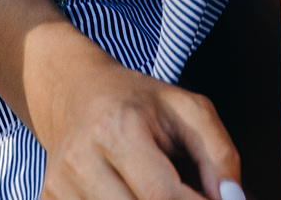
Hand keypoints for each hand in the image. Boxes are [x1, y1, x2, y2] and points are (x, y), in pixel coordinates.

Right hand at [32, 47, 241, 199]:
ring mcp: (60, 185)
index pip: (162, 196)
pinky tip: (134, 195)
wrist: (72, 91)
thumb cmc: (136, 102)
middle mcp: (81, 159)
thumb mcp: (188, 109)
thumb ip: (220, 154)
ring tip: (162, 192)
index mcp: (118, 129)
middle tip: (190, 195)